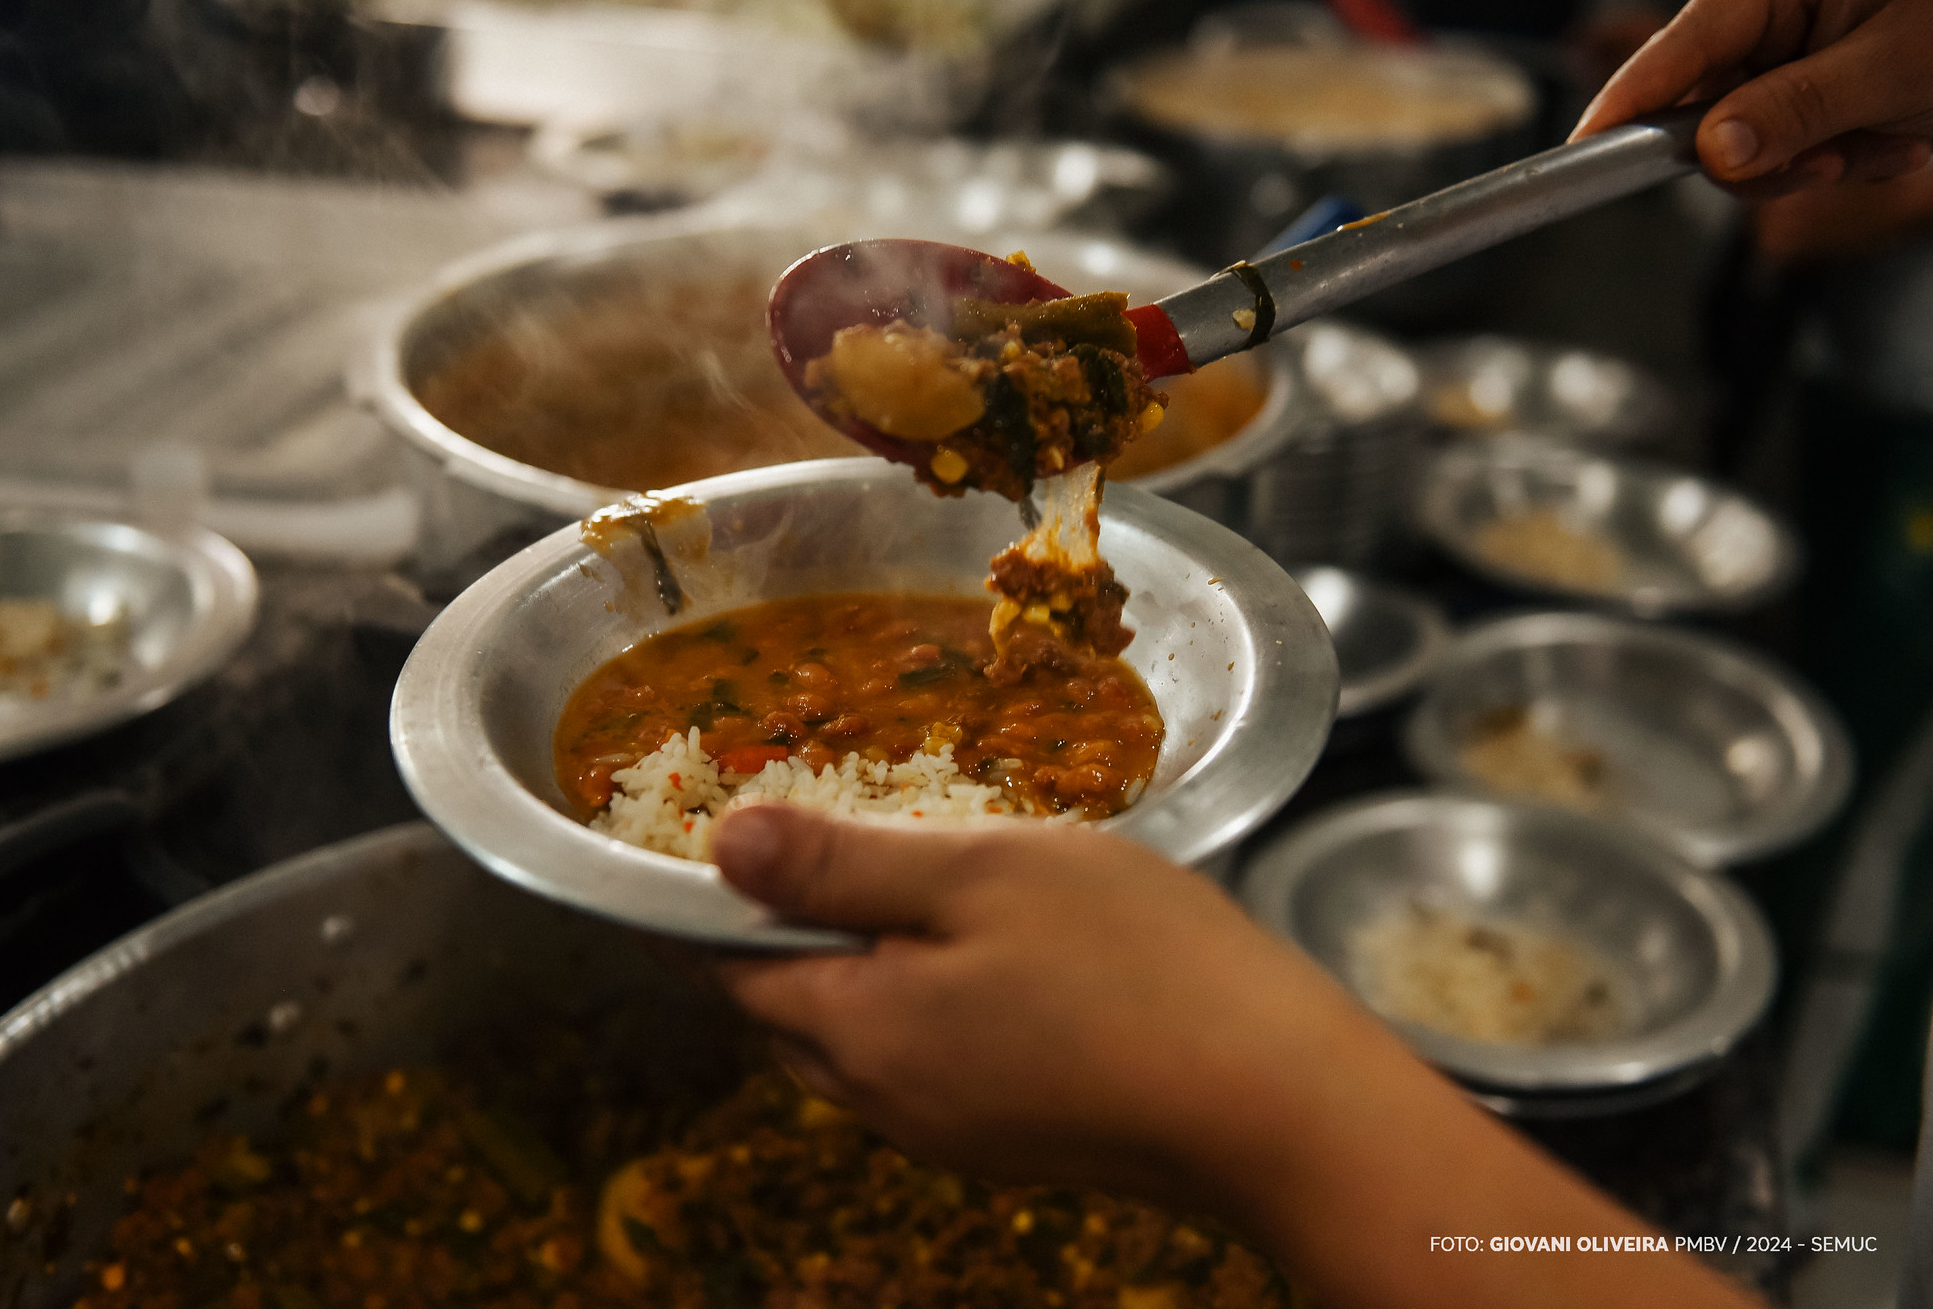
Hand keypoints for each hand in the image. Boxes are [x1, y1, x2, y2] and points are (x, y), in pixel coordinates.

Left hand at [713, 804, 1353, 1204]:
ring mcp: (953, 1133)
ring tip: (903, 883)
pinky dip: (920, 1002)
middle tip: (809, 840)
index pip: (728, 969)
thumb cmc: (1138, 966)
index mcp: (860, 1032)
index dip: (705, 900)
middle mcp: (887, 1101)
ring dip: (856, 966)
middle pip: (789, 1009)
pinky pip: (927, 1063)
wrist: (1281, 1105)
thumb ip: (842, 865)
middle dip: (780, 932)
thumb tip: (719, 845)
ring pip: (860, 1038)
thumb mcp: (981, 874)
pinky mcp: (1013, 1140)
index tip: (698, 837)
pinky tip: (983, 953)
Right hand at [1574, 0, 1932, 194]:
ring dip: (1813, 159)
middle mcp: (1779, 4)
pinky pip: (1797, 137)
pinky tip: (1893, 134)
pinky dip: (1845, 151)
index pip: (1679, 48)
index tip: (1581, 155)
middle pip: (1708, 105)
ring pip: (1753, 134)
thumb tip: (1716, 152)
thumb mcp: (1897, 65)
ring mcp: (1800, 39)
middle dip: (1762, 153)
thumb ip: (1797, 111)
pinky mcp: (1822, 73)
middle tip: (1830, 162)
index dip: (1626, 104)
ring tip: (1881, 141)